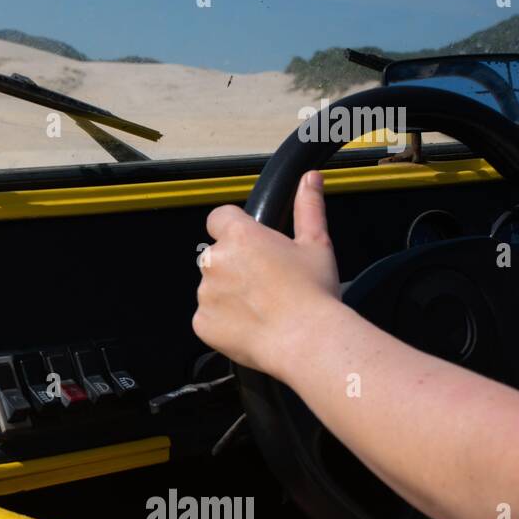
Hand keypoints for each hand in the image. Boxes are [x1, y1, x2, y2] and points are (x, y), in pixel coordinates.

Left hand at [192, 170, 340, 373]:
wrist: (306, 340)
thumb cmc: (313, 293)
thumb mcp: (316, 244)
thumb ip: (308, 207)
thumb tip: (310, 179)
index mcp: (240, 236)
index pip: (219, 218)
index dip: (234, 228)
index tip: (251, 244)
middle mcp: (215, 260)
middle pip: (217, 255)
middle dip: (235, 264)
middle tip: (266, 282)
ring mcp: (205, 293)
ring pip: (212, 287)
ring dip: (228, 293)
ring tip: (262, 307)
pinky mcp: (201, 322)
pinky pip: (208, 317)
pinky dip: (223, 321)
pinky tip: (251, 325)